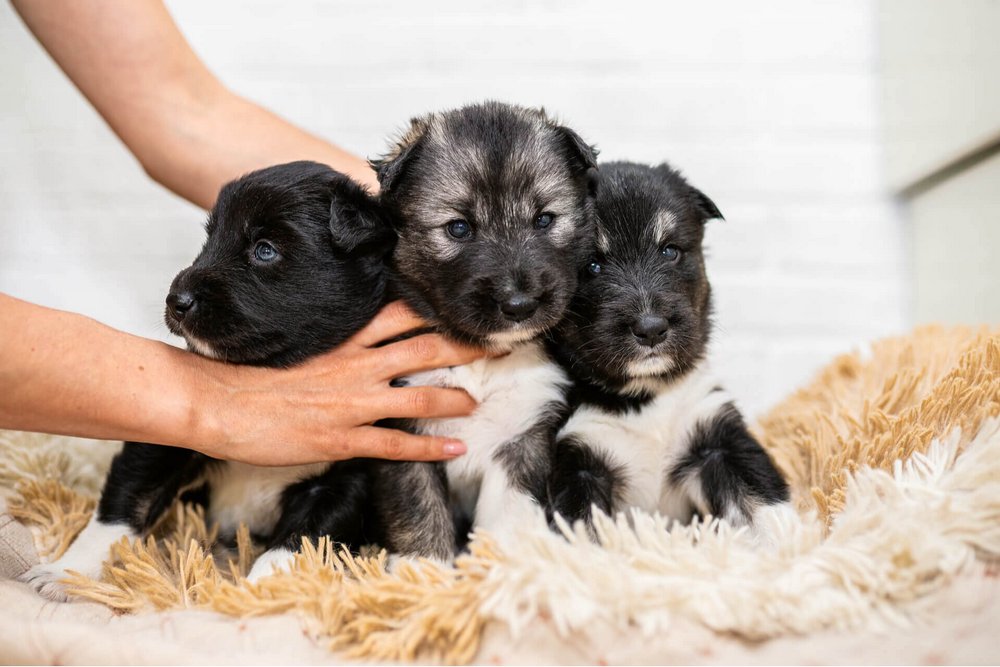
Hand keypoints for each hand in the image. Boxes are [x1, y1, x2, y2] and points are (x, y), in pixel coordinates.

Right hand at [190, 302, 483, 464]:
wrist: (213, 401)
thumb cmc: (245, 370)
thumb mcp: (292, 341)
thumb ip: (328, 340)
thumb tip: (352, 336)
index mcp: (342, 338)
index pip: (400, 313)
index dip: (437, 311)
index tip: (463, 309)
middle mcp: (355, 365)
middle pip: (424, 347)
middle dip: (464, 346)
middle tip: (494, 345)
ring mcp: (351, 403)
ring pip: (419, 395)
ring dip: (456, 398)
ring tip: (478, 401)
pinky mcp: (341, 438)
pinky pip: (396, 444)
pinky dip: (430, 447)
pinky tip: (456, 448)